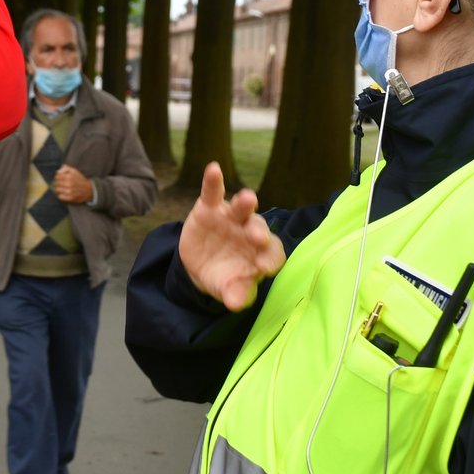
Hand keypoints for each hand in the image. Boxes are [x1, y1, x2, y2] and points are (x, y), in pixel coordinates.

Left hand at [53, 165, 92, 204]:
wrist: (88, 189)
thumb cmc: (80, 179)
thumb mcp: (74, 171)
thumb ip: (66, 168)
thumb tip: (57, 171)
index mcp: (69, 176)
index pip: (57, 177)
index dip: (57, 177)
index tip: (59, 178)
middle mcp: (69, 184)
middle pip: (56, 183)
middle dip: (57, 183)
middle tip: (60, 184)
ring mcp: (69, 191)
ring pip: (57, 190)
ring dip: (58, 189)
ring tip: (61, 188)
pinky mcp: (70, 198)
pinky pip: (60, 196)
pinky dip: (60, 195)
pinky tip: (63, 193)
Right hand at [179, 162, 285, 311]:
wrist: (200, 265)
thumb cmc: (224, 276)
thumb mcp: (228, 288)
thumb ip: (235, 294)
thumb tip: (235, 304)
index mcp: (262, 253)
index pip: (273, 254)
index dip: (270, 259)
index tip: (265, 268)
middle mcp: (250, 231)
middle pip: (259, 228)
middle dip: (259, 232)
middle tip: (259, 238)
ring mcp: (231, 218)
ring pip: (241, 209)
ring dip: (245, 204)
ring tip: (247, 199)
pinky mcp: (210, 208)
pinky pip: (213, 192)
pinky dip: (213, 181)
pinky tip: (213, 169)